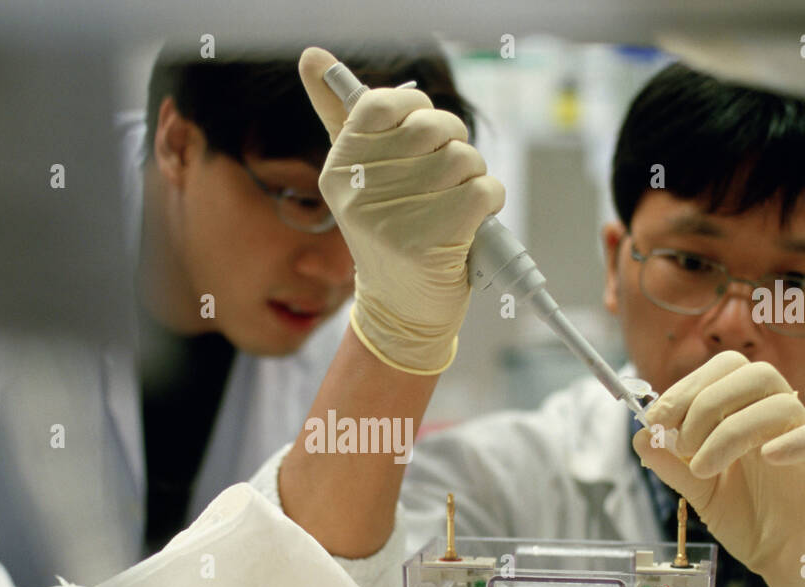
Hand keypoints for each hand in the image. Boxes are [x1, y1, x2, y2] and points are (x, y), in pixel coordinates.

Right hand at [298, 47, 504, 374]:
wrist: (403, 311)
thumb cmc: (392, 235)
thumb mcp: (360, 178)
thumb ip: (340, 117)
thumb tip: (312, 58)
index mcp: (339, 168)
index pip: (386, 103)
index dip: (419, 114)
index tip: (422, 142)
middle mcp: (359, 190)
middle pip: (434, 127)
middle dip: (454, 148)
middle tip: (443, 183)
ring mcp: (393, 215)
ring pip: (464, 157)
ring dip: (474, 179)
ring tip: (454, 209)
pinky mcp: (431, 239)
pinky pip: (485, 188)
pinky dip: (491, 202)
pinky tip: (472, 224)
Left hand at [632, 350, 804, 586]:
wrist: (786, 564)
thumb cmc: (749, 520)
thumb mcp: (700, 492)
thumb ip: (671, 464)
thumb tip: (640, 436)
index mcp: (748, 413)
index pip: (726, 371)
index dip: (689, 386)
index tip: (658, 419)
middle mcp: (781, 418)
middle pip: (756, 373)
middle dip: (707, 401)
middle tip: (682, 441)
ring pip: (781, 403)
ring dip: (731, 430)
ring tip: (703, 468)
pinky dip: (796, 441)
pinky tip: (767, 457)